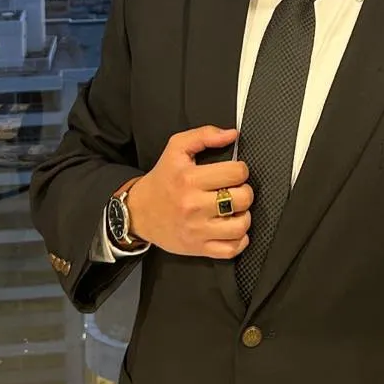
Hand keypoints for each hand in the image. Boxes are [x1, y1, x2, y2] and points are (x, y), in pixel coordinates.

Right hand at [127, 125, 252, 258]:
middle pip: (243, 198)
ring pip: (241, 226)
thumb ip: (205, 135)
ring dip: (244, 216)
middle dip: (244, 191)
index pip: (236, 173)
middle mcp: (194, 206)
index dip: (240, 169)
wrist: (138, 213)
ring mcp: (197, 230)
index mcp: (190, 179)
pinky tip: (232, 228)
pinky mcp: (198, 249)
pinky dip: (239, 240)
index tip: (232, 172)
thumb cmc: (162, 178)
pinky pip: (232, 250)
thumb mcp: (177, 147)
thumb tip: (233, 134)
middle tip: (234, 190)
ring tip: (234, 209)